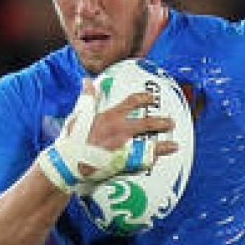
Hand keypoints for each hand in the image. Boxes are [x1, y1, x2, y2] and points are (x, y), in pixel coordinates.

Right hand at [38, 79, 174, 194]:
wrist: (69, 162)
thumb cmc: (72, 139)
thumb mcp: (78, 115)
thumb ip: (87, 98)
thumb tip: (86, 81)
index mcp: (109, 116)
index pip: (131, 102)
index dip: (144, 98)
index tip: (152, 98)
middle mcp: (119, 130)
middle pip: (146, 123)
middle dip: (160, 122)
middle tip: (171, 122)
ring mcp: (123, 147)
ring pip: (149, 145)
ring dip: (163, 145)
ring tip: (174, 145)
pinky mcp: (122, 163)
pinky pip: (141, 163)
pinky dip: (150, 162)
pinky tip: (159, 162)